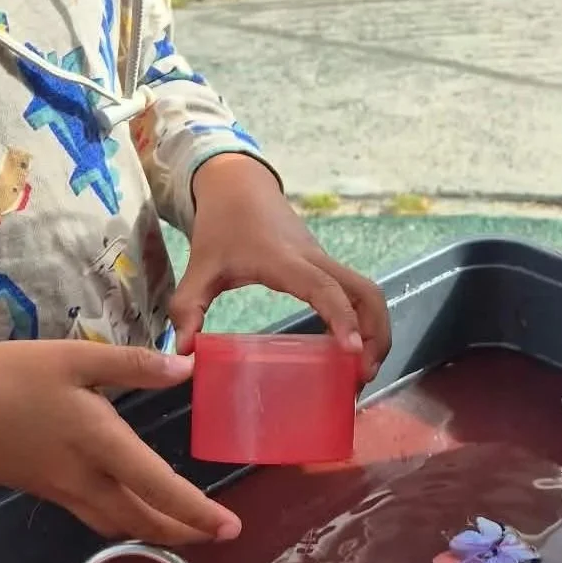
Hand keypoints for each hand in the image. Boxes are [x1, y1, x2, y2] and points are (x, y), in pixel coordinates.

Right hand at [0, 341, 241, 544]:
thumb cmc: (6, 375)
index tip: (231, 526)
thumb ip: (133, 365)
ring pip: (118, 524)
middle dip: (185, 533)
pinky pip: (94, 516)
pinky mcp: (43, 489)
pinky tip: (133, 508)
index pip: (160, 488)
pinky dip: (124, 521)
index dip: (198, 511)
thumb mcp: (74, 357)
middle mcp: (84, 479)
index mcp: (99, 444)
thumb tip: (186, 369)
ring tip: (186, 529)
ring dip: (155, 531)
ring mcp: (61, 490)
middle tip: (220, 533)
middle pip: (143, 521)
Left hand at [170, 154, 390, 380]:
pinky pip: (356, 294)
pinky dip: (363, 321)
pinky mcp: (325, 267)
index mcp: (286, 261)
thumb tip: (185, 351)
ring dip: (376, 330)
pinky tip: (349, 351)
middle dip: (376, 334)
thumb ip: (188, 307)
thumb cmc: (222, 225)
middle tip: (364, 375)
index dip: (342, 318)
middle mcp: (315, 261)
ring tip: (363, 371)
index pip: (325, 289)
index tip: (352, 351)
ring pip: (368, 293)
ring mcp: (325, 263)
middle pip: (366, 292)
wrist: (239, 186)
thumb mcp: (200, 266)